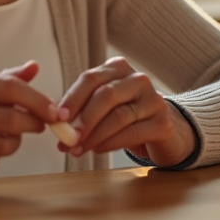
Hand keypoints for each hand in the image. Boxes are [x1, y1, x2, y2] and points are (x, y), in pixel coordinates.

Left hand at [57, 57, 195, 167]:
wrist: (164, 130)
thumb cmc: (126, 115)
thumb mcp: (104, 106)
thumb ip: (82, 108)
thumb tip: (55, 121)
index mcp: (118, 68)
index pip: (91, 79)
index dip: (73, 98)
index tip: (58, 118)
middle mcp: (138, 79)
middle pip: (106, 95)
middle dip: (84, 119)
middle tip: (67, 138)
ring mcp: (153, 99)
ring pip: (118, 116)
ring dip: (94, 136)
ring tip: (77, 149)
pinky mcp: (162, 122)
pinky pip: (132, 133)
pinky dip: (110, 143)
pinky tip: (97, 150)